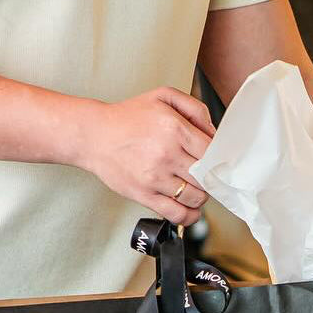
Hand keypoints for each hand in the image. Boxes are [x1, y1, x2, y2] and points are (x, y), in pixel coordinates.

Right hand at [77, 87, 215, 224]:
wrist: (93, 135)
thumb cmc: (128, 117)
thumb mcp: (163, 97)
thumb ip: (194, 108)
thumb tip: (214, 132)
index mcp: (174, 129)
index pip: (213, 152)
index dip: (219, 159)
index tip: (217, 161)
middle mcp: (166, 154)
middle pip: (207, 176)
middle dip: (211, 178)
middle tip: (206, 175)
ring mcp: (155, 177)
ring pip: (195, 197)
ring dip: (201, 196)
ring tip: (195, 188)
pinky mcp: (144, 194)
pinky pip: (176, 213)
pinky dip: (189, 216)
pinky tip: (189, 208)